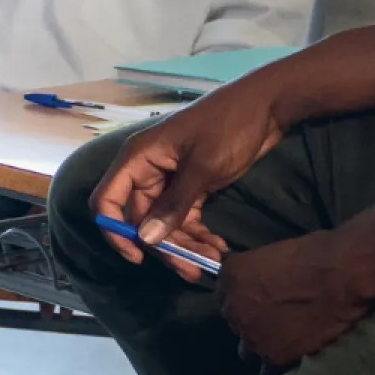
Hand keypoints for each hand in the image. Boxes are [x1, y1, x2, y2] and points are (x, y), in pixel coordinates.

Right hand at [88, 79, 284, 279]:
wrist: (266, 106)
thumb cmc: (228, 127)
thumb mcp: (201, 168)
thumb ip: (173, 205)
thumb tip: (146, 239)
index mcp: (139, 158)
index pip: (108, 199)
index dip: (114, 229)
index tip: (138, 256)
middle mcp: (148, 169)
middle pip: (142, 218)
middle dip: (165, 245)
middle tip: (192, 269)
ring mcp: (170, 178)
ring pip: (165, 221)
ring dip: (186, 244)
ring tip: (213, 261)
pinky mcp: (192, 184)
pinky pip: (185, 215)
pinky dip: (198, 233)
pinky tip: (218, 246)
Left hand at [218, 228, 374, 366]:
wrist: (341, 277)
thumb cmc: (314, 255)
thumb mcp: (272, 252)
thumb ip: (255, 272)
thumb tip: (258, 283)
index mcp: (230, 278)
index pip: (225, 296)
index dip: (246, 299)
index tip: (261, 300)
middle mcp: (233, 309)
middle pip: (236, 323)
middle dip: (253, 321)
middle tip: (277, 319)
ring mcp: (251, 336)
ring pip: (248, 350)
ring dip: (261, 345)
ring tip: (284, 341)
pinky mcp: (273, 357)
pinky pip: (267, 371)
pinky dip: (277, 366)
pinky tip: (292, 357)